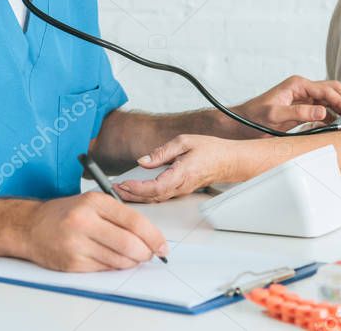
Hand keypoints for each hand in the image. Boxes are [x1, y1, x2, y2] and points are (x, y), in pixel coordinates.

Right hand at [17, 192, 167, 270]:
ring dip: (132, 262)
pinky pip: (104, 269)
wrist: (29, 227)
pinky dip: (114, 267)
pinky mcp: (71, 263)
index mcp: (94, 202)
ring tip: (132, 257)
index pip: (134, 221)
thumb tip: (149, 237)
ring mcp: (76, 244)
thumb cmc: (65, 214)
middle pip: (129, 243)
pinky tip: (112, 260)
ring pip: (119, 260)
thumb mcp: (92, 203)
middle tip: (150, 255)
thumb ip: (119, 216)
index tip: (162, 246)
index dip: (153, 236)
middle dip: (146, 253)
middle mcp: (84, 221)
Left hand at [113, 135, 241, 202]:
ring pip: (155, 199)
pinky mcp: (180, 191)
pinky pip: (160, 196)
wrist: (228, 161)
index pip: (155, 187)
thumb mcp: (184, 142)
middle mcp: (180, 187)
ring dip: (136, 197)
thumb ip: (162, 152)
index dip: (137, 188)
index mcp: (182, 174)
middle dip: (130, 195)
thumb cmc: (210, 150)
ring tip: (119, 190)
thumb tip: (143, 160)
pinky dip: (145, 195)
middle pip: (151, 197)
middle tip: (112, 190)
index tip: (122, 184)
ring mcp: (180, 191)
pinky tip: (135, 191)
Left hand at [231, 76, 340, 136]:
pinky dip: (333, 116)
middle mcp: (302, 88)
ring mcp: (302, 98)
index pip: (326, 89)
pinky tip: (339, 125)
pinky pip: (322, 110)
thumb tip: (322, 111)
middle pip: (332, 89)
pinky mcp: (302, 109)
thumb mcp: (275, 116)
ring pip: (329, 99)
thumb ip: (299, 113)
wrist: (240, 124)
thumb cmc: (253, 117)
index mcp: (297, 85)